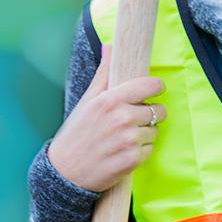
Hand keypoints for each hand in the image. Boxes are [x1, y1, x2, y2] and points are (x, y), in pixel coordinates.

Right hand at [48, 45, 167, 191]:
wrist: (63, 174)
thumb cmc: (76, 134)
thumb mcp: (87, 101)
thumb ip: (104, 74)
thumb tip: (110, 47)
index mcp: (110, 100)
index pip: (151, 85)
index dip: (155, 88)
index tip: (152, 92)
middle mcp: (122, 118)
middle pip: (158, 110)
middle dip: (149, 114)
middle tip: (132, 121)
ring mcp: (129, 140)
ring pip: (155, 130)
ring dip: (145, 134)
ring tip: (124, 138)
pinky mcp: (133, 160)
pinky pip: (151, 149)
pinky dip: (141, 151)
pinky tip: (124, 152)